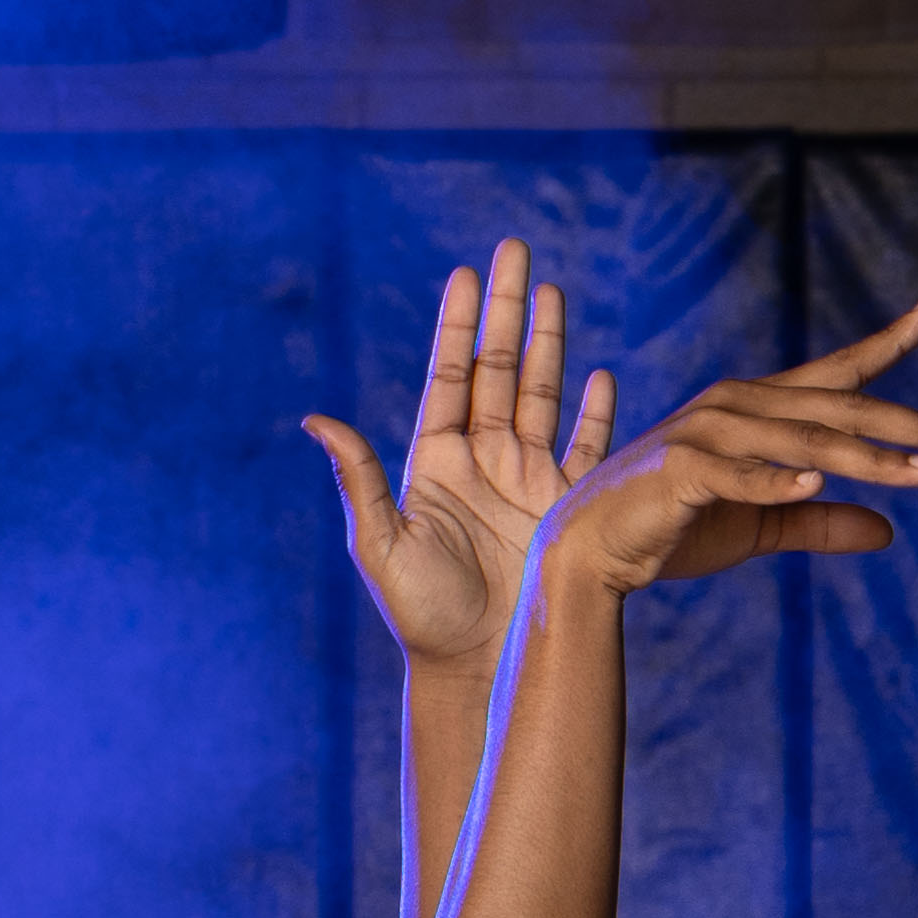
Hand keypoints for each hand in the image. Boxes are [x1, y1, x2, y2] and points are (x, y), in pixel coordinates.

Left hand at [300, 239, 620, 666]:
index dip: (458, 324)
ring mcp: (529, 480)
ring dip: (549, 342)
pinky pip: (589, 449)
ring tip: (553, 289)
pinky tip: (604, 375)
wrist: (478, 668)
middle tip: (514, 249)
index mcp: (436, 462)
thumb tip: (314, 419)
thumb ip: (358, 478)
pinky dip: (599, 412)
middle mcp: (484, 461)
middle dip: (507, 308)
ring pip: (542, 393)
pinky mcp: (568, 508)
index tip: (465, 273)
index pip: (450, 375)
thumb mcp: (381, 545)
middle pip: (498, 367)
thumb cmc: (421, 616)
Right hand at [541, 292, 917, 598]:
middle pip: (839, 408)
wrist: (587, 552)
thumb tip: (888, 532)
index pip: (835, 372)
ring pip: (805, 442)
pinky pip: (739, 475)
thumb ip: (818, 520)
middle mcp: (737, 406)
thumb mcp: (759, 527)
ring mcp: (707, 433)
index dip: (886, 343)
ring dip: (867, 457)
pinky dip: (777, 479)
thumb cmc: (672, 530)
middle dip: (909, 420)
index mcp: (758, 408)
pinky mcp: (680, 470)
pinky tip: (820, 482)